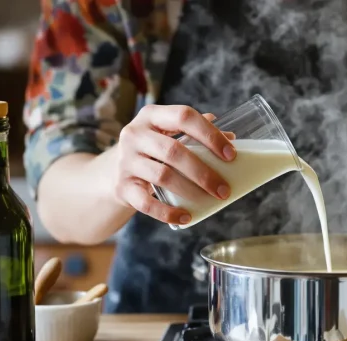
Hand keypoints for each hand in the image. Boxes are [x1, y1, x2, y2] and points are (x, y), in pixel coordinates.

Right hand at [113, 105, 236, 224]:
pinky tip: (186, 217)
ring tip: (212, 200)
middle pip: (173, 151)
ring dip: (191, 191)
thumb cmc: (153, 150)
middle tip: (225, 189)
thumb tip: (231, 137)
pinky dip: (167, 212)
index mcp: (151, 116)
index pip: (184, 116)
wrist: (115, 171)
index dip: (210, 135)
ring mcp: (126, 161)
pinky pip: (146, 203)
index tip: (231, 155)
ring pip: (162, 176)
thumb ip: (196, 133)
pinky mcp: (122, 187)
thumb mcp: (169, 134)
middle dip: (204, 172)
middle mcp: (134, 134)